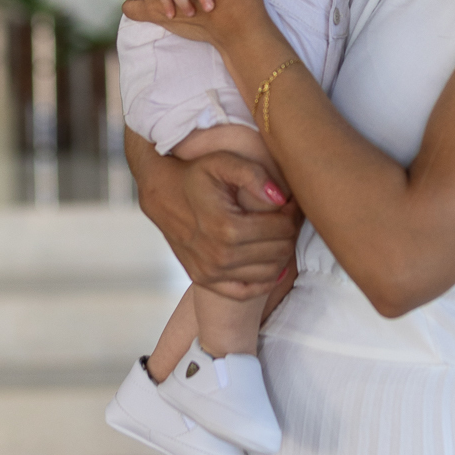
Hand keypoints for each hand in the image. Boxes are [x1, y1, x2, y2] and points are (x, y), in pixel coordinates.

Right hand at [127, 130, 300, 299]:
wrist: (161, 194)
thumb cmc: (195, 175)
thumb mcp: (222, 162)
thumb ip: (254, 175)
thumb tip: (281, 198)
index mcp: (227, 228)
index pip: (282, 229)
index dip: (293, 214)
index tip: (290, 202)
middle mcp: (220, 256)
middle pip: (280, 251)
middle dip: (289, 232)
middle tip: (286, 216)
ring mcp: (211, 272)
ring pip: (270, 272)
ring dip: (280, 252)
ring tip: (275, 232)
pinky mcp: (205, 280)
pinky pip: (247, 291)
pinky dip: (263, 279)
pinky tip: (266, 259)